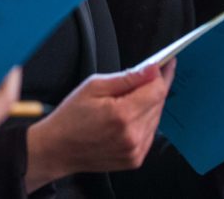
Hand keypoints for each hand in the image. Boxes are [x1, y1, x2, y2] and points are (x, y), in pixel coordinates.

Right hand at [24, 60, 175, 190]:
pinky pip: (149, 133)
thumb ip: (127, 78)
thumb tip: (151, 69)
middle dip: (154, 87)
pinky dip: (144, 121)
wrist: (58, 148)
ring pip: (156, 118)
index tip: (166, 63)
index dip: (163, 74)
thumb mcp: (94, 86)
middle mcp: (132, 135)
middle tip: (146, 76)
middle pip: (159, 103)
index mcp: (122, 115)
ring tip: (130, 98)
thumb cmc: (71, 117)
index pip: (157, 90)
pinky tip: (129, 115)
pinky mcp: (135, 159)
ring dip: (149, 105)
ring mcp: (135, 150)